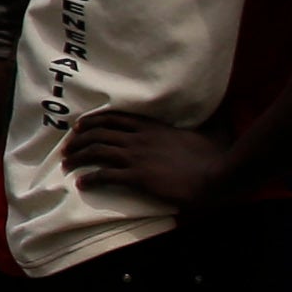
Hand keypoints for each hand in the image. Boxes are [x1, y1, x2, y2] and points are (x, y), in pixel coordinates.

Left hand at [59, 110, 233, 210]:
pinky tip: (81, 184)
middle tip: (66, 149)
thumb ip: (210, 120)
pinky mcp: (138, 177)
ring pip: (96, 152)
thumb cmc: (216, 156)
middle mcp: (139, 139)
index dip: (92, 121)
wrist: (218, 175)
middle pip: (98, 134)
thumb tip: (224, 108)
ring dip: (77, 158)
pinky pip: (105, 176)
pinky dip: (90, 179)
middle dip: (78, 141)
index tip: (79, 126)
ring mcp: (137, 157)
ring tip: (67, 165)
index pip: (114, 118)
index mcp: (152, 127)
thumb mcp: (211, 131)